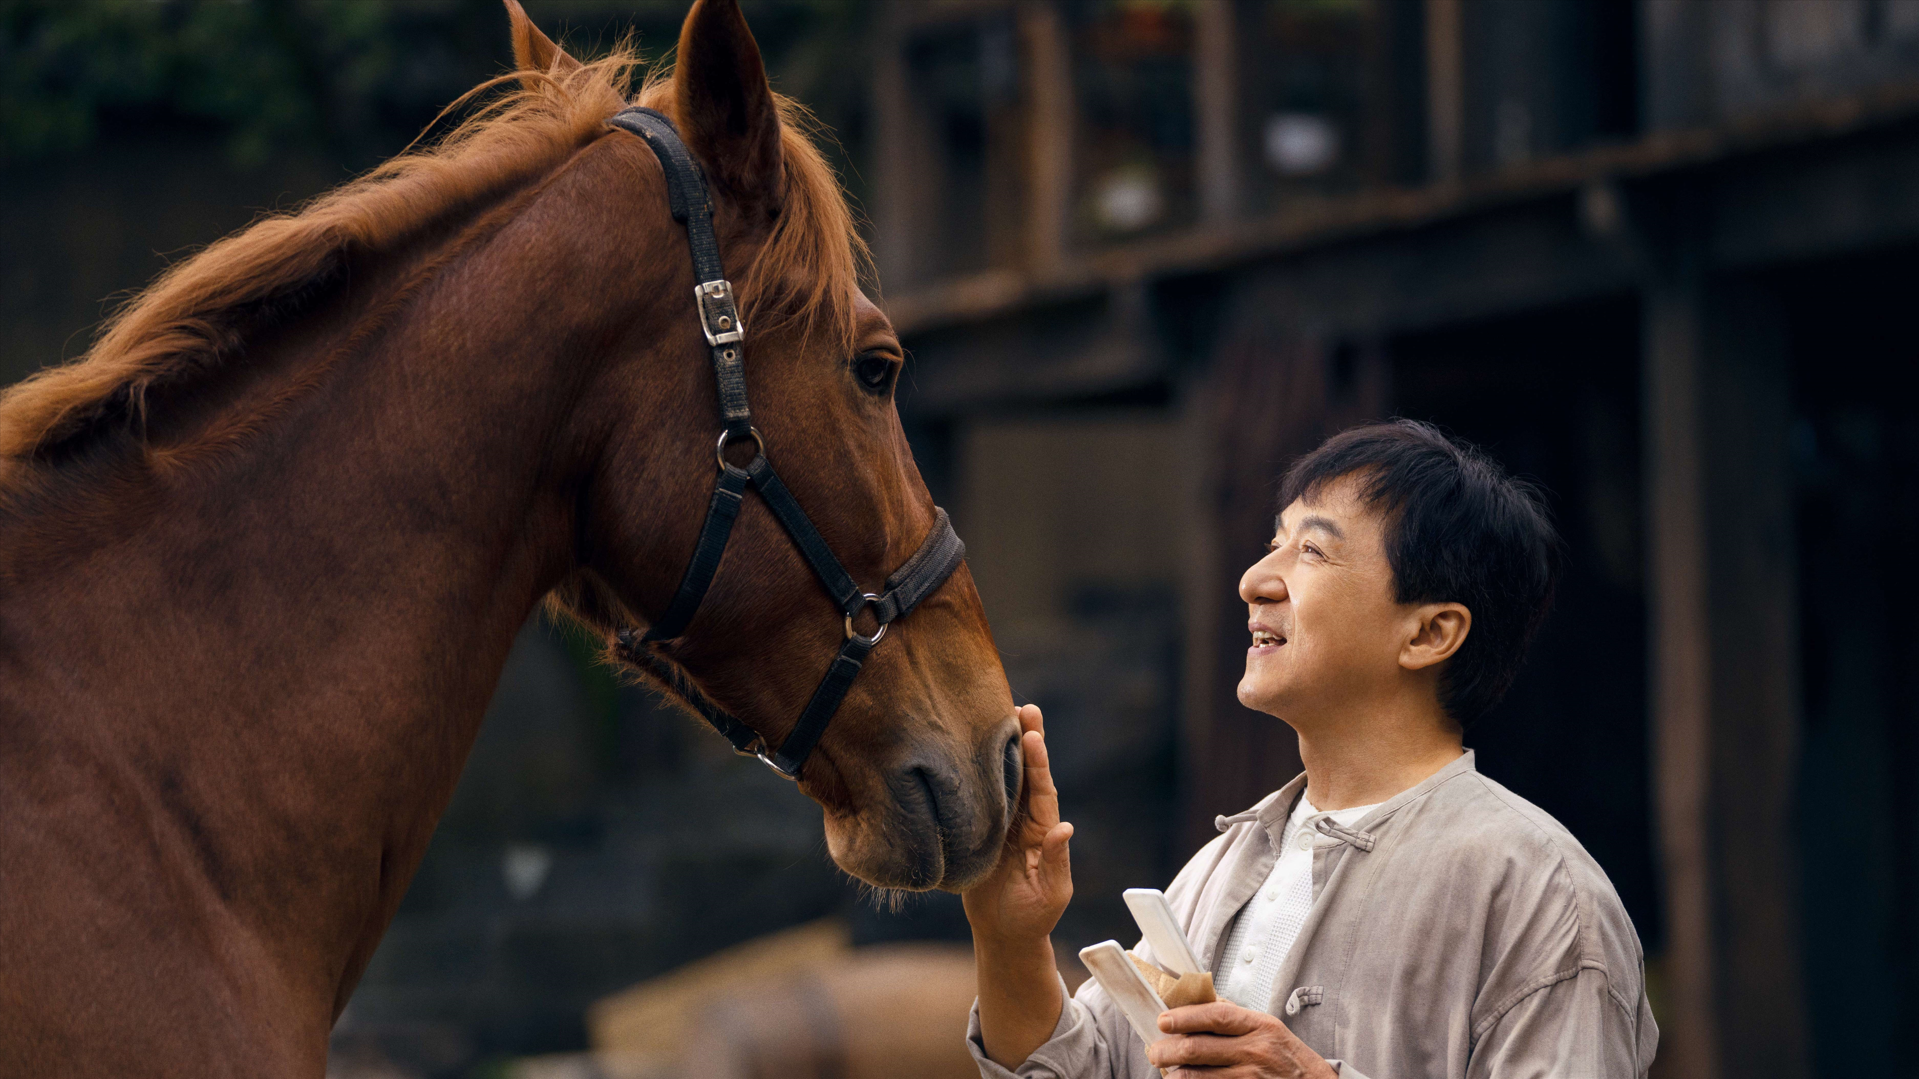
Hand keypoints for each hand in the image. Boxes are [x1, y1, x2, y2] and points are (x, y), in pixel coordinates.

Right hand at [962, 703, 1073, 944]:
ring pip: (1003, 780)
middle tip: (1024, 706)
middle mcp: (1024, 821)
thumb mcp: (1051, 892)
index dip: (1038, 762)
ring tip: (999, 714)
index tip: (1033, 733)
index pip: (1042, 790)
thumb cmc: (1033, 917)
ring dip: (1001, 750)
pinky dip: (978, 774)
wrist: (1004, 934)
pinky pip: (981, 798)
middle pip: (1025, 774)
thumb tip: (1065, 828)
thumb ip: (1056, 861)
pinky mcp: (981, 830)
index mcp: (1043, 831)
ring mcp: (1002, 824)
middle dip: (1025, 740)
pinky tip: (969, 750)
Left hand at [1146, 1001, 1338, 1078]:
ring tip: (1165, 1070)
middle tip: (1154, 1051)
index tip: (1163, 1020)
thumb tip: (1195, 1000)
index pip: (1216, 1016)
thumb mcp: (1267, 1028)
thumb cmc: (1287, 1055)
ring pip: (1200, 1077)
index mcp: (1259, 1026)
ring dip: (1176, 1074)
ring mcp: (1252, 1078)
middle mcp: (1256, 1051)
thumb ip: (1234, 1017)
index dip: (1186, 1017)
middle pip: (1200, 1049)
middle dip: (1168, 1050)